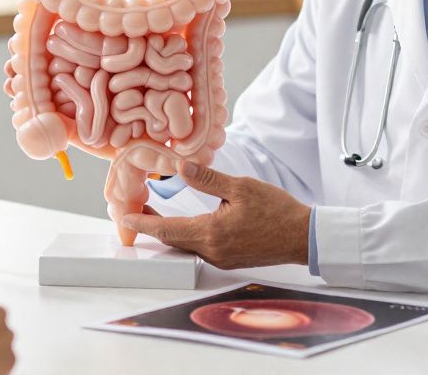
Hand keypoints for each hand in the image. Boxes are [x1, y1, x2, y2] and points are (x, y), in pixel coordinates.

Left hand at [121, 161, 311, 268]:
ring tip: (153, 216)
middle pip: (172, 240)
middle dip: (151, 227)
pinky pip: (199, 248)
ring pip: (185, 245)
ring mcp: (221, 258)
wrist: (302, 236)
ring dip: (168, 232)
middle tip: (134, 212)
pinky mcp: (229, 259)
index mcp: (211, 233)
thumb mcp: (240, 187)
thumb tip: (180, 168)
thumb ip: (207, 178)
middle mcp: (212, 251)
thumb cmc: (275, 210)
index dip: (144, 222)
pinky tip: (183, 226)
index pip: (168, 229)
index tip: (124, 216)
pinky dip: (185, 237)